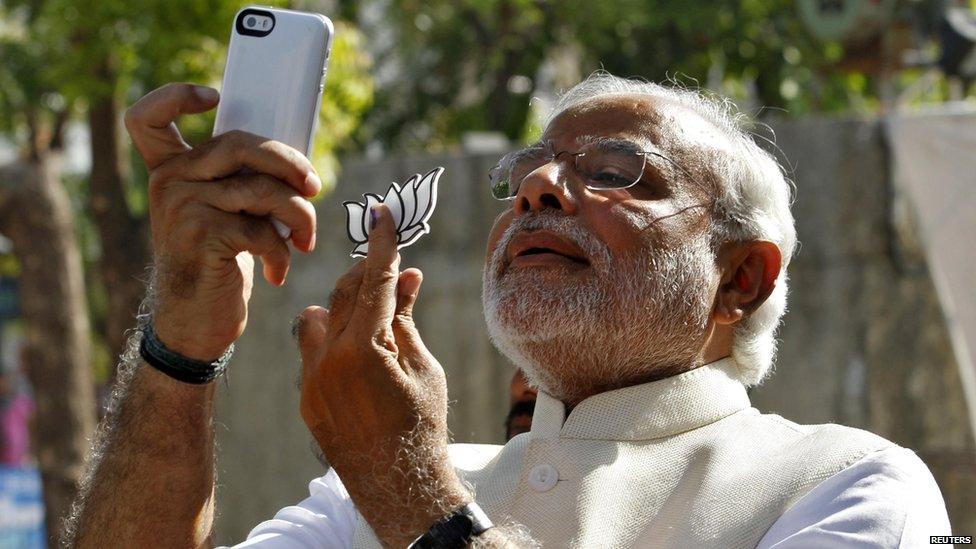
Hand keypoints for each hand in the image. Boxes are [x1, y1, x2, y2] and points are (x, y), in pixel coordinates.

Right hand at [125, 83, 319, 359]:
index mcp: (169, 170)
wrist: (194, 324)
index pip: (149, 117)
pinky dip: (282, 251)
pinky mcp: (202, 234)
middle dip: (289, 163)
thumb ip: (241, 180)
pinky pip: (263, 228)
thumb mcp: (225, 214)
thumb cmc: (218, 265)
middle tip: (314, 187)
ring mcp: (182, 206)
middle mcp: (168, 181)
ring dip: (299, 216)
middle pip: (241, 144)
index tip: (214, 97)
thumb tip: (299, 165)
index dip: (176, 96)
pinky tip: (279, 271)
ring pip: (262, 189)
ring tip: (305, 241)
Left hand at [296, 205, 469, 545]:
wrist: (400, 486)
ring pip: (314, 320)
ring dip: (340, 310)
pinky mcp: (306, 400)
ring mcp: (311, 381)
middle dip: (367, 276)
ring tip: (371, 321)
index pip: (374, 282)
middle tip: (390, 268)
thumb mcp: (421, 366)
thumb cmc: (422, 425)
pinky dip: (333, 343)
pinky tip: (359, 357)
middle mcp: (328, 360)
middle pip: (343, 294)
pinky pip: (311, 354)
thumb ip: (405, 319)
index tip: (383, 215)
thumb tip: (407, 276)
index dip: (382, 245)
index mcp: (363, 348)